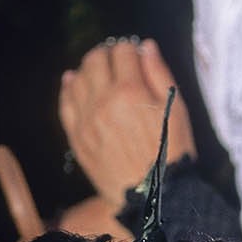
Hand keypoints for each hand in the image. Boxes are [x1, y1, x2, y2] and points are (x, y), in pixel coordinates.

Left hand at [59, 37, 195, 209]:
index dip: (130, 48)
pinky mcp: (78, 137)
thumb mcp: (176, 110)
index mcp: (131, 91)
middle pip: (95, 61)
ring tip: (98, 70)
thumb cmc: (171, 152)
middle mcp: (103, 102)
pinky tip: (73, 82)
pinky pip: (65, 104)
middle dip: (106, 54)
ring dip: (87, 69)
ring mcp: (87, 120)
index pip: (123, 52)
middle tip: (115, 58)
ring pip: (77, 79)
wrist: (154, 195)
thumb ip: (159, 74)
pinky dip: (68, 89)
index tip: (134, 52)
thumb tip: (147, 46)